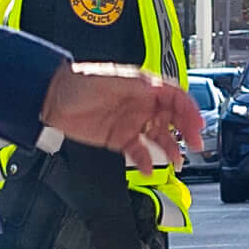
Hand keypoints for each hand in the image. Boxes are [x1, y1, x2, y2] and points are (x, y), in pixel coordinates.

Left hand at [43, 65, 200, 163]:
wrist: (52, 100)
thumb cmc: (80, 82)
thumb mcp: (115, 80)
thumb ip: (140, 87)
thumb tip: (161, 92)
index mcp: (144, 86)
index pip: (175, 97)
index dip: (189, 110)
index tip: (196, 124)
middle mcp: (141, 105)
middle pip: (172, 119)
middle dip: (186, 131)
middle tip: (194, 144)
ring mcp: (131, 123)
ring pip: (159, 137)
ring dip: (170, 149)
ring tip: (177, 161)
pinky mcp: (119, 139)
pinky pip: (139, 152)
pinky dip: (146, 161)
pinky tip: (149, 168)